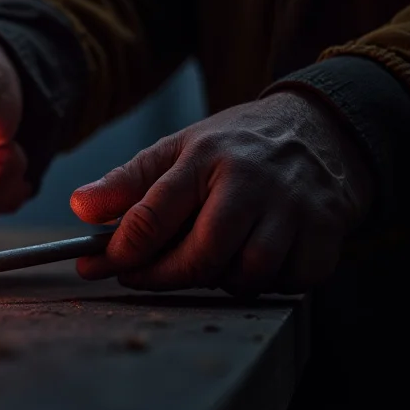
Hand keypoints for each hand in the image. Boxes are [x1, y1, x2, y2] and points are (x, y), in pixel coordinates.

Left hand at [69, 91, 373, 295]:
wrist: (319, 128)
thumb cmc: (234, 147)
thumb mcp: (176, 149)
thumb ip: (126, 182)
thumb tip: (80, 208)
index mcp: (205, 157)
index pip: (152, 216)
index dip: (119, 252)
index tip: (95, 265)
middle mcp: (251, 180)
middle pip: (203, 254)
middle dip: (166, 276)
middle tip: (145, 277)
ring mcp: (294, 206)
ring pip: (251, 273)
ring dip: (224, 280)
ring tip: (209, 262)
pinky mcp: (329, 229)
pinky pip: (294, 280)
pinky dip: (272, 282)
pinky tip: (256, 261)